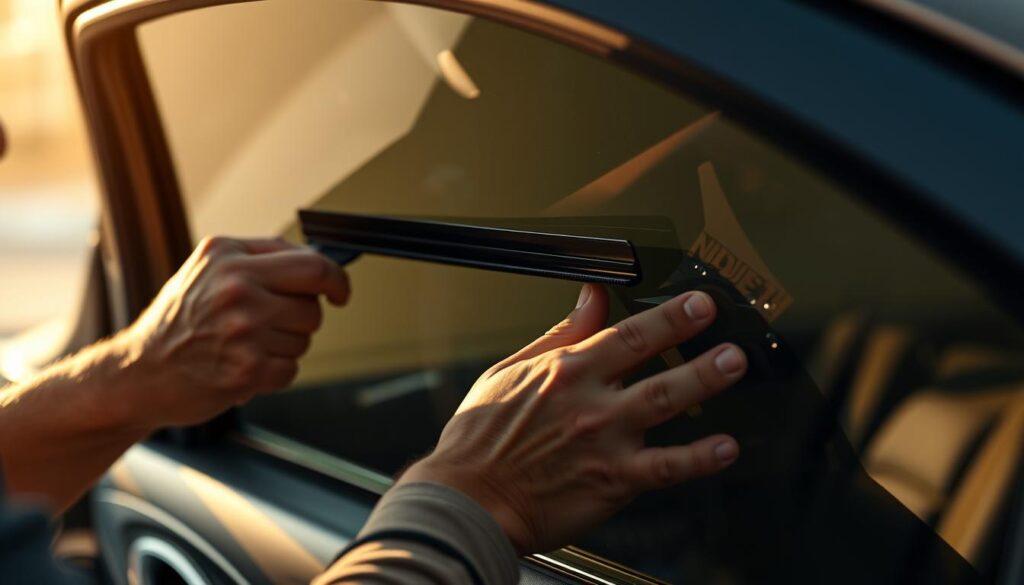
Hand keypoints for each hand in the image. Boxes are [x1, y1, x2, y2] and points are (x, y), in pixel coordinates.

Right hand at [117, 236, 348, 427]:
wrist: (139, 373)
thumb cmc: (178, 321)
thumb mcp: (208, 269)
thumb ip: (261, 257)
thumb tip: (319, 261)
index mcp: (229, 258)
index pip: (312, 264)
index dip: (337, 280)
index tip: (339, 291)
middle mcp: (237, 289)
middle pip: (312, 307)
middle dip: (301, 319)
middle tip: (268, 325)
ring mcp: (243, 331)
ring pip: (303, 340)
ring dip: (284, 347)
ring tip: (244, 345)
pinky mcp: (246, 370)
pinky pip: (290, 369)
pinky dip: (274, 373)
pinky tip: (242, 366)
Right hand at [399, 285, 745, 553]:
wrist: (468, 499)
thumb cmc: (481, 439)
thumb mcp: (510, 370)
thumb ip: (559, 335)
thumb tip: (590, 298)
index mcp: (566, 371)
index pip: (628, 333)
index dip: (668, 315)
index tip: (696, 303)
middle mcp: (589, 401)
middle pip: (654, 363)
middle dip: (695, 340)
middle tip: (724, 327)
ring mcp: (604, 440)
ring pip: (665, 403)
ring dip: (704, 381)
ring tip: (732, 365)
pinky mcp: (611, 480)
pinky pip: (665, 467)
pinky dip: (698, 458)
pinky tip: (724, 448)